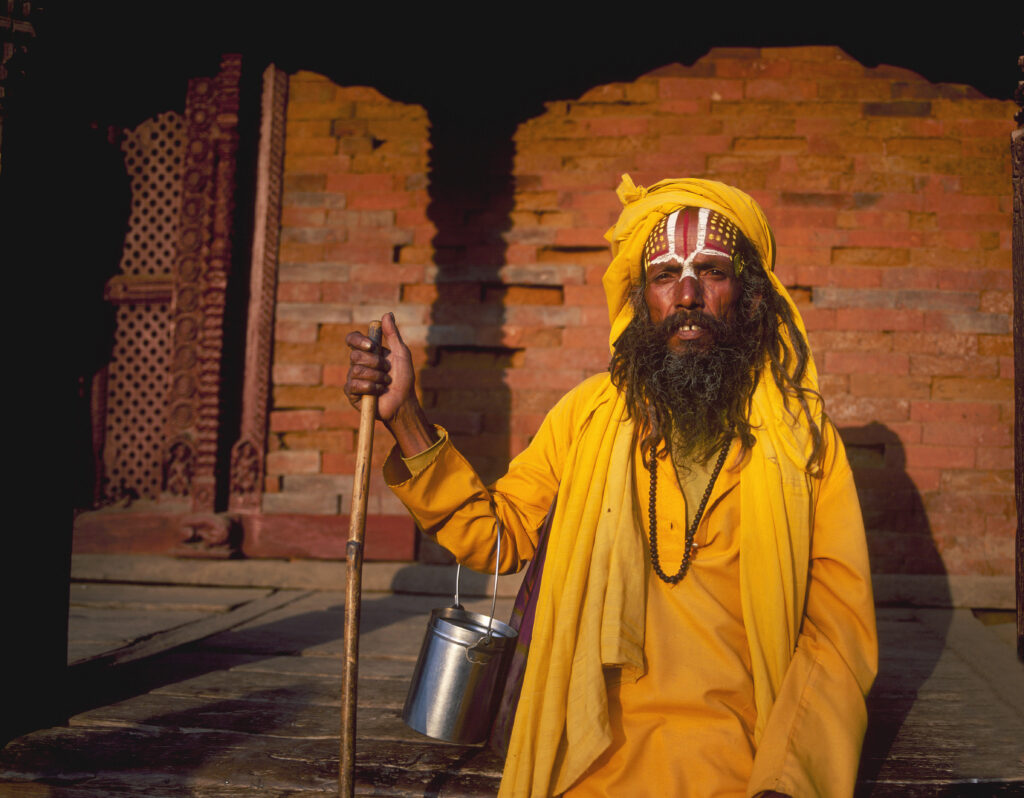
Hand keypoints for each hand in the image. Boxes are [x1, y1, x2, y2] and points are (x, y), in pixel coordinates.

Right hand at [344, 312, 436, 455]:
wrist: (403, 402)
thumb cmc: (404, 379)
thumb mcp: (401, 353)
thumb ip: (392, 335)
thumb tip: (387, 314)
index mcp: (367, 353)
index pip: (352, 339)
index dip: (357, 340)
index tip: (371, 346)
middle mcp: (357, 364)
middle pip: (355, 355)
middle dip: (376, 363)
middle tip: (387, 370)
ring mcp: (353, 378)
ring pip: (356, 370)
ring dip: (376, 377)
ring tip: (385, 383)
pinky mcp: (352, 393)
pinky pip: (355, 385)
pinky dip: (371, 388)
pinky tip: (378, 392)